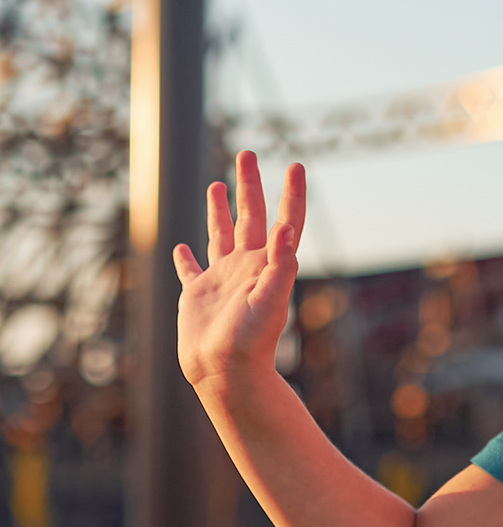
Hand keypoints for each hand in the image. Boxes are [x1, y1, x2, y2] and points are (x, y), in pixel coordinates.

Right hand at [173, 152, 305, 389]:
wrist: (225, 373)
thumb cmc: (252, 341)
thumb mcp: (271, 299)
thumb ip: (281, 264)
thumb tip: (286, 228)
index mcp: (268, 264)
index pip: (284, 220)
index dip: (291, 193)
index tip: (296, 164)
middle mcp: (247, 266)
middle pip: (250, 216)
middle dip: (249, 184)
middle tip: (246, 153)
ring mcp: (222, 279)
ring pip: (220, 234)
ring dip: (219, 210)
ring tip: (218, 185)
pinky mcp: (198, 295)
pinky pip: (191, 271)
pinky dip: (186, 259)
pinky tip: (181, 248)